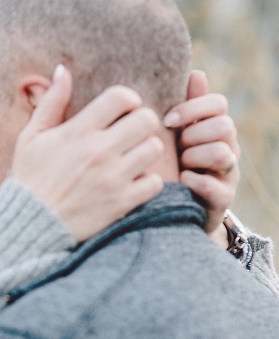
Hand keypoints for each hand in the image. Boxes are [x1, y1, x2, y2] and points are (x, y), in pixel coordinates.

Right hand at [10, 65, 163, 241]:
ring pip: (154, 149)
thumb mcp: (31, 137)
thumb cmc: (29, 178)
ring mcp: (112, 178)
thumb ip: (51, 103)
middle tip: (130, 133)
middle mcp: (99, 152)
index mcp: (78, 132)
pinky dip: (147, 181)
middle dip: (141, 123)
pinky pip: (154, 182)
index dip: (127, 100)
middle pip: (147, 120)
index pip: (122, 97)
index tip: (121, 111)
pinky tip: (131, 181)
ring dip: (145, 150)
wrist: (30, 224)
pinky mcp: (121, 202)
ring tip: (131, 157)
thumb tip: (63, 70)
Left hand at [163, 70, 239, 244]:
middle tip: (176, 146)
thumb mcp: (174, 135)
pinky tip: (182, 180)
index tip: (168, 120)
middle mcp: (227, 147)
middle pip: (223, 125)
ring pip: (222, 153)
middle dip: (194, 134)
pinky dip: (196, 182)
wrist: (174, 209)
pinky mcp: (222, 199)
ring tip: (180, 164)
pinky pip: (216, 187)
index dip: (193, 108)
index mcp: (214, 127)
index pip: (218, 104)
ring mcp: (227, 174)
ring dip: (195, 156)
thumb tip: (195, 72)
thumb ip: (185, 106)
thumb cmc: (172, 164)